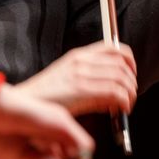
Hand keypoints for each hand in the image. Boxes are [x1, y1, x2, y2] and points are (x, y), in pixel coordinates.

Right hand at [15, 41, 136, 115]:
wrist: (26, 104)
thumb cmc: (46, 97)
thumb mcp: (69, 80)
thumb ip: (91, 81)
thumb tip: (115, 93)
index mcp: (78, 55)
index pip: (113, 48)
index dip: (129, 61)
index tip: (131, 75)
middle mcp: (80, 61)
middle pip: (121, 63)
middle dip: (131, 81)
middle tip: (130, 95)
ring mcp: (80, 74)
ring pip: (120, 78)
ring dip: (130, 93)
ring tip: (126, 105)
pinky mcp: (80, 90)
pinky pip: (114, 92)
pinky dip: (123, 102)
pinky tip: (120, 110)